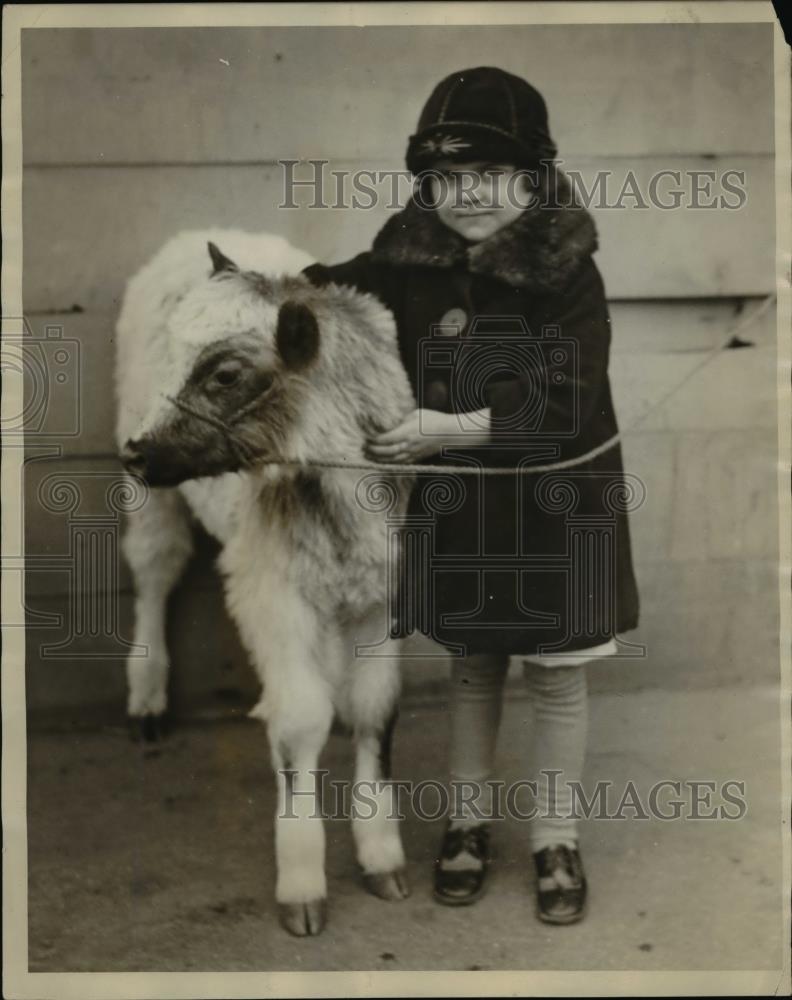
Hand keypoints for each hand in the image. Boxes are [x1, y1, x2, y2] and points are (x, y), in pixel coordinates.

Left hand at [365, 408, 490, 464]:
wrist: (450, 433)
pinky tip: (381, 462)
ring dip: (378, 460)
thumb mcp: (415, 413)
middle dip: (372, 451)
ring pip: (391, 460)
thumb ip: (401, 419)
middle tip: (363, 448)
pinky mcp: (416, 458)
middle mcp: (408, 445)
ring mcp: (412, 453)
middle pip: (385, 452)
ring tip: (368, 456)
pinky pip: (399, 463)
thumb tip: (388, 422)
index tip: (365, 437)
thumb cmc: (434, 419)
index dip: (373, 440)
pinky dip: (389, 464)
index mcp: (407, 432)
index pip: (385, 439)